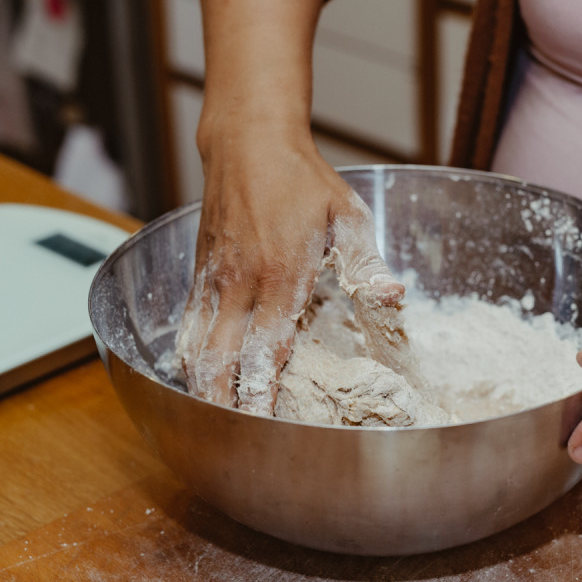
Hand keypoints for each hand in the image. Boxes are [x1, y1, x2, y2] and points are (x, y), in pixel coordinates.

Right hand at [176, 123, 402, 413]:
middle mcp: (240, 284)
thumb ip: (367, 263)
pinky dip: (190, 355)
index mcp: (281, 277)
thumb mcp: (348, 215)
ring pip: (198, 347)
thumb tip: (393, 297)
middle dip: (223, 405)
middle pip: (222, 361)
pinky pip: (189, 323)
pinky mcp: (200, 271)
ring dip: (202, 387)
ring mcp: (215, 279)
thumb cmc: (303, 180)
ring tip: (208, 422)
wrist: (249, 140)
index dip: (260, 396)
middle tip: (229, 442)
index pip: (266, 351)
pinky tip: (197, 377)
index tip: (262, 429)